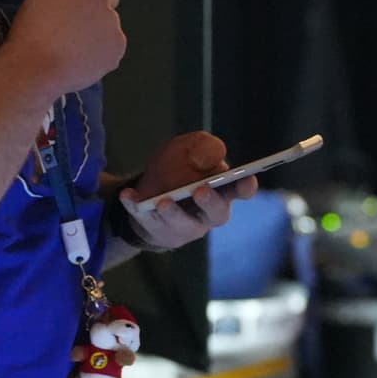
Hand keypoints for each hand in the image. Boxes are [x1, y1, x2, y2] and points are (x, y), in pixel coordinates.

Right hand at [4, 0, 126, 95]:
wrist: (34, 66)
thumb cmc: (29, 30)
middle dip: (97, 8)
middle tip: (74, 27)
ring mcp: (114, 22)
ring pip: (110, 26)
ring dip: (99, 33)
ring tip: (73, 47)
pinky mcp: (118, 47)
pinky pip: (112, 48)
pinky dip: (102, 54)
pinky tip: (81, 59)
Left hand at [118, 131, 258, 250]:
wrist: (147, 189)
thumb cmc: (177, 167)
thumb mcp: (188, 148)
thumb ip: (203, 146)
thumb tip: (213, 155)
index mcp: (222, 190)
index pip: (240, 191)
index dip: (245, 187)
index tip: (247, 180)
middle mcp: (207, 213)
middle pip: (216, 214)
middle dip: (209, 203)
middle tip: (200, 190)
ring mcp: (184, 226)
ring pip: (182, 225)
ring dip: (173, 213)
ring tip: (162, 201)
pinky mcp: (157, 231)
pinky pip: (146, 222)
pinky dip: (136, 208)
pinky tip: (129, 196)